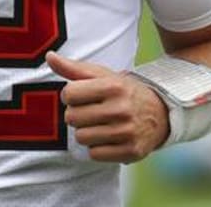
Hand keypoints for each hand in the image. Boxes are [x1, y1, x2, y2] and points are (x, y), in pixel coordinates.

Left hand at [46, 51, 168, 163]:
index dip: (70, 96)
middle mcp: (121, 108)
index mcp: (113, 86)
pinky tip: (108, 138)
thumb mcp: (102, 76)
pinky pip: (94, 154)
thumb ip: (73, 68)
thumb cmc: (123, 92)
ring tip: (99, 125)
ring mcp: (127, 131)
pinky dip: (97, 148)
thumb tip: (49, 57)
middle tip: (91, 111)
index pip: (69, 94)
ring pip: (81, 137)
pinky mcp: (131, 151)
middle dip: (76, 115)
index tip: (81, 96)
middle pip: (72, 117)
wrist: (161, 112)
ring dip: (86, 132)